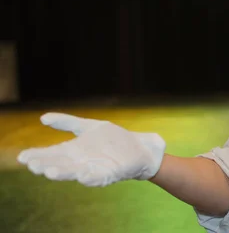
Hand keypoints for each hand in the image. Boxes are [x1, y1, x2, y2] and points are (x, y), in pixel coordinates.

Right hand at [17, 113, 165, 186]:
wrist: (139, 148)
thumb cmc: (113, 139)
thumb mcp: (89, 127)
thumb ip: (67, 123)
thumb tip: (42, 118)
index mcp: (74, 151)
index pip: (51, 154)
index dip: (37, 156)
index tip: (22, 157)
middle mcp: (81, 162)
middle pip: (60, 165)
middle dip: (47, 166)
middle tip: (33, 165)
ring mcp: (95, 168)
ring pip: (76, 173)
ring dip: (64, 173)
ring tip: (51, 172)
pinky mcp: (111, 173)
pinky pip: (98, 178)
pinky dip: (91, 178)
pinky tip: (83, 175)